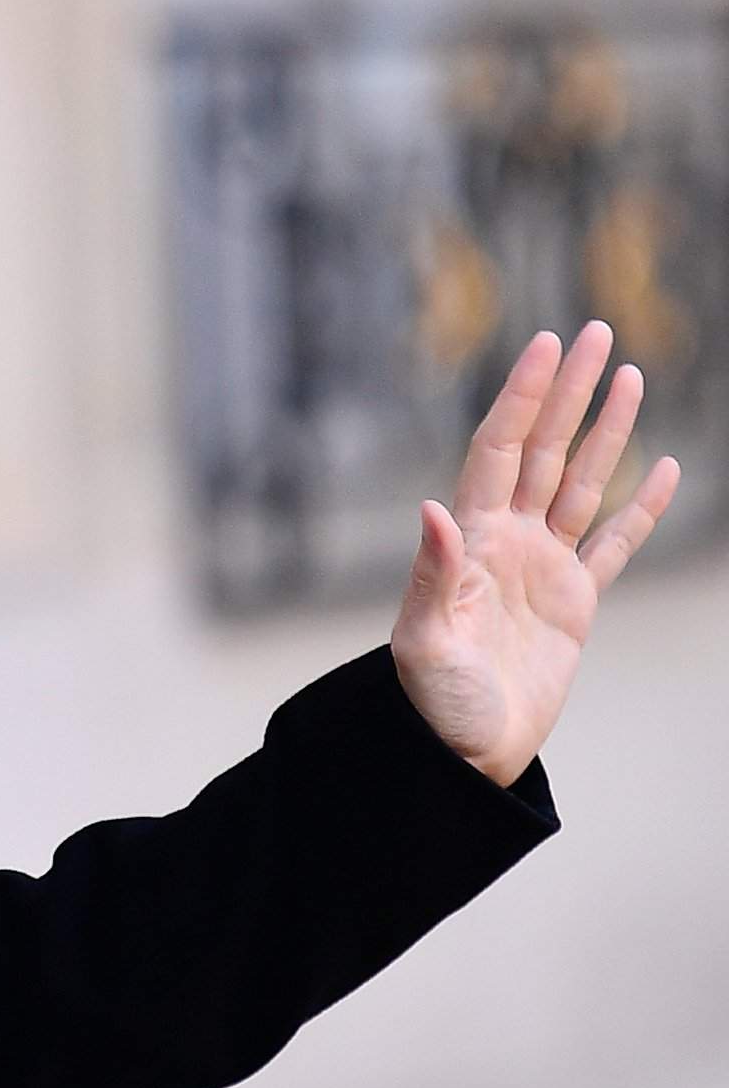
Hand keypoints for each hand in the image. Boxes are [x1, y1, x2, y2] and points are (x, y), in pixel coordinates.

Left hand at [390, 321, 680, 785]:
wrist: (460, 754)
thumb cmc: (433, 703)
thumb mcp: (426, 642)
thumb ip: (434, 576)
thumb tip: (432, 509)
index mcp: (470, 540)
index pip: (499, 449)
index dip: (523, 397)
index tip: (547, 345)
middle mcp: (506, 541)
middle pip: (544, 448)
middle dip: (569, 391)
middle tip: (597, 332)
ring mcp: (543, 567)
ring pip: (581, 482)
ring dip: (605, 431)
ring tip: (629, 375)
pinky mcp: (575, 602)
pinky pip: (615, 543)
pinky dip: (640, 507)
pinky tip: (662, 468)